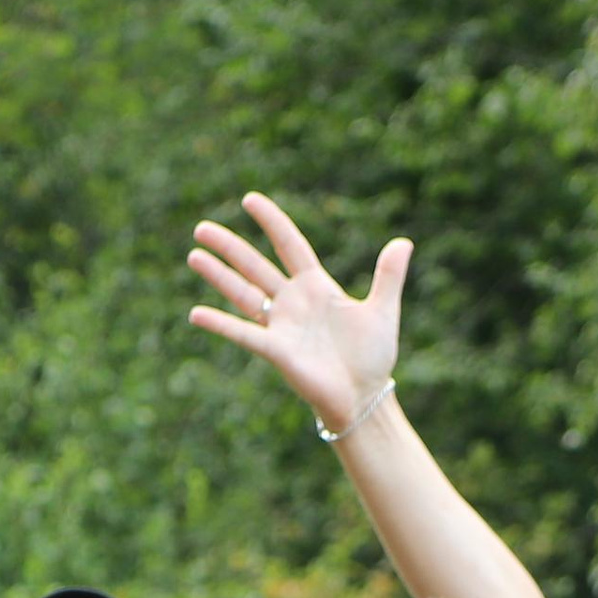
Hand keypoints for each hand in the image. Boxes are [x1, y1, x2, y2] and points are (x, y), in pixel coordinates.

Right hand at [188, 194, 410, 433]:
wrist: (365, 398)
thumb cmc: (373, 358)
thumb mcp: (383, 311)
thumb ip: (388, 276)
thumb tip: (404, 242)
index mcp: (316, 287)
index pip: (290, 245)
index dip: (272, 223)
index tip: (250, 200)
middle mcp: (293, 303)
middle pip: (255, 265)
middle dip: (230, 247)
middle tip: (202, 228)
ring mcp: (282, 326)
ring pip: (243, 293)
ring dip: (218, 276)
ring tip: (194, 255)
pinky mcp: (277, 351)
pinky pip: (244, 333)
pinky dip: (220, 324)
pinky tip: (196, 314)